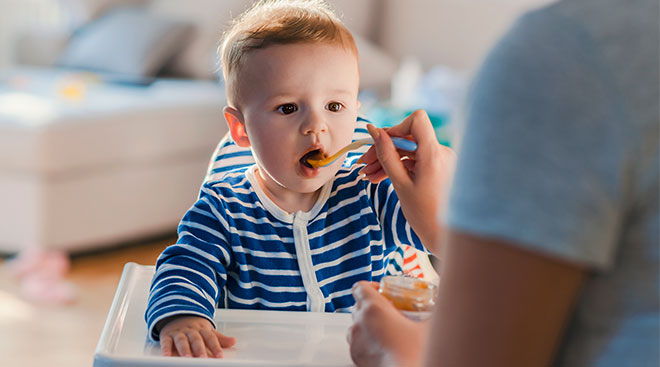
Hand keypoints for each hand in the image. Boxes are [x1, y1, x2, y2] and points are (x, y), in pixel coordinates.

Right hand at [159, 315, 235, 357]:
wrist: (178, 314)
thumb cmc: (195, 327)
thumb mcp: (208, 330)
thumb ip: (220, 338)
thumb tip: (234, 342)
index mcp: (203, 329)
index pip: (210, 338)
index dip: (215, 347)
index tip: (220, 356)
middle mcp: (191, 331)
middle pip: (196, 340)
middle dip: (200, 349)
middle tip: (203, 358)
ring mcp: (179, 332)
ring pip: (182, 341)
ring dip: (184, 350)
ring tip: (187, 358)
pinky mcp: (167, 335)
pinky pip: (166, 342)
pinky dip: (166, 349)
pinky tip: (167, 356)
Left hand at [348, 281, 427, 366]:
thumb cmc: (414, 355)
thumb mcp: (429, 327)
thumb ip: (433, 312)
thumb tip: (441, 305)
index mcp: (373, 309)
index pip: (360, 287)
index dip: (370, 286)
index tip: (382, 291)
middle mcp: (360, 324)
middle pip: (358, 305)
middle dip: (372, 306)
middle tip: (390, 311)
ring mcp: (355, 341)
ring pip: (356, 325)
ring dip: (368, 324)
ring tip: (386, 330)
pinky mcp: (355, 357)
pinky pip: (357, 343)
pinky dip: (367, 341)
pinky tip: (383, 345)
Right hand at [358, 110, 455, 252]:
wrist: (445, 237)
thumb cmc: (425, 215)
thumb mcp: (400, 184)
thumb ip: (387, 155)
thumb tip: (374, 131)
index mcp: (434, 154)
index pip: (417, 120)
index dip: (396, 128)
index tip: (379, 144)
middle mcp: (442, 152)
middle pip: (408, 137)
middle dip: (384, 148)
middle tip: (363, 164)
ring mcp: (442, 160)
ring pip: (409, 150)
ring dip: (387, 160)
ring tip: (367, 175)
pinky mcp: (439, 168)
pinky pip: (415, 160)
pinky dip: (399, 167)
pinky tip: (380, 178)